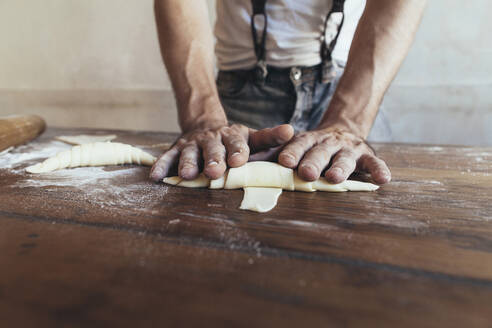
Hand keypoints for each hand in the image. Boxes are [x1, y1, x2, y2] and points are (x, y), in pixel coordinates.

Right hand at [150, 123, 293, 180]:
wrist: (205, 125)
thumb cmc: (233, 140)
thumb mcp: (252, 137)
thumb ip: (269, 137)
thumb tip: (291, 132)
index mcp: (233, 137)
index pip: (238, 144)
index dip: (238, 151)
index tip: (239, 161)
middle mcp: (212, 140)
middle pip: (213, 150)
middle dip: (213, 160)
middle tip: (215, 171)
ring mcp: (193, 144)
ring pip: (190, 154)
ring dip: (189, 164)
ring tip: (188, 175)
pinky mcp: (177, 149)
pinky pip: (168, 158)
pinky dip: (162, 166)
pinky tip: (156, 177)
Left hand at [277, 128, 390, 183]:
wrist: (342, 131)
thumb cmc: (312, 147)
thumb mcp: (295, 147)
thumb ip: (273, 156)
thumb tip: (244, 166)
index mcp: (309, 140)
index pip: (299, 144)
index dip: (292, 152)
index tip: (284, 161)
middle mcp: (328, 142)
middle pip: (320, 152)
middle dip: (313, 162)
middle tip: (306, 174)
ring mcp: (348, 148)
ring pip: (345, 158)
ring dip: (340, 167)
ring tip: (335, 178)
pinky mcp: (366, 155)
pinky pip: (374, 163)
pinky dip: (378, 169)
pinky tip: (383, 179)